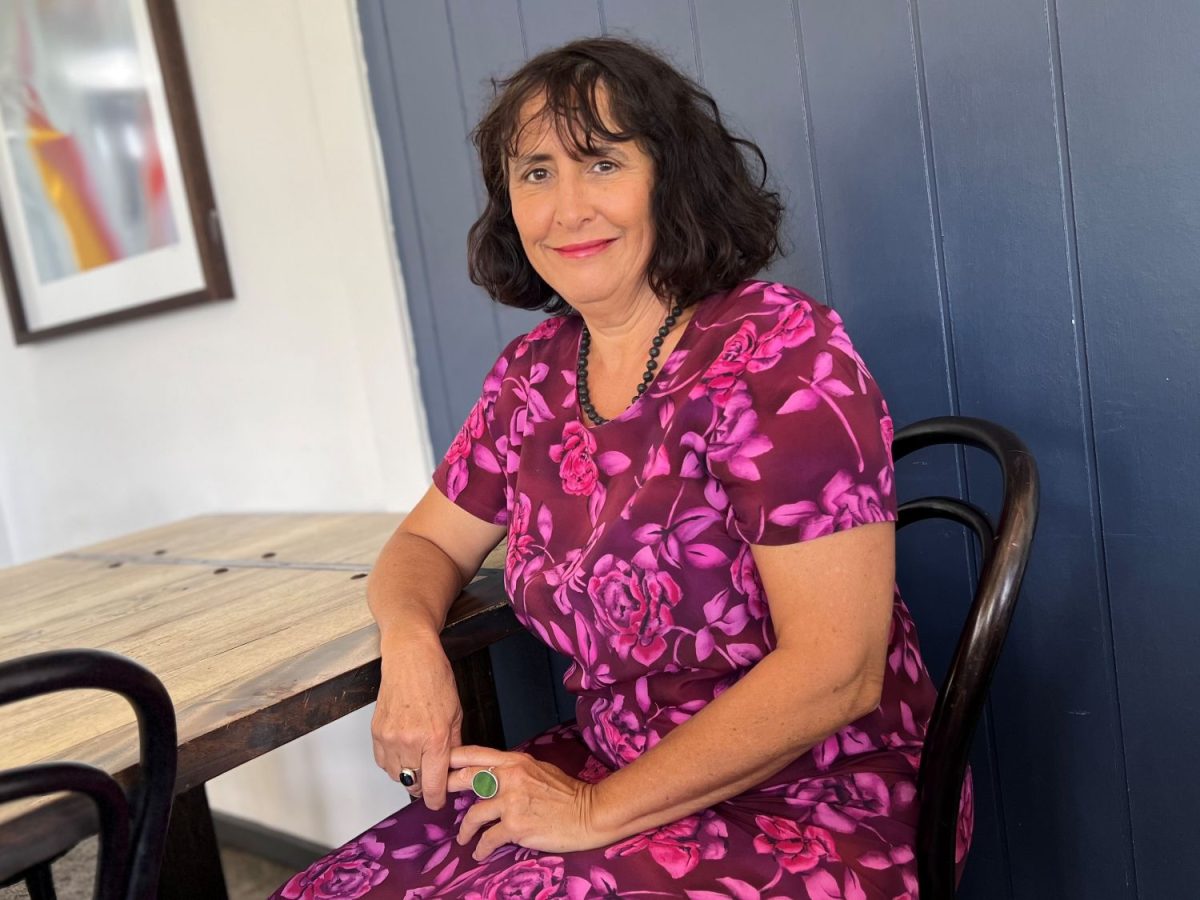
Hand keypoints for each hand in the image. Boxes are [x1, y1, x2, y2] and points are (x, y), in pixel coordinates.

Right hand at [371, 630, 462, 809]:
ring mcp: (390, 738)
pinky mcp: (376, 732)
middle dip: (425, 785)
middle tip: (432, 777)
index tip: (439, 802)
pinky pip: (383, 762)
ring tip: (418, 759)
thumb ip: (453, 745)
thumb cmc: (435, 678)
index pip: (434, 784)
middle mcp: (410, 741)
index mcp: (435, 738)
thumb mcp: (456, 713)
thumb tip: (452, 768)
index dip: (437, 799)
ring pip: (397, 775)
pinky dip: (394, 762)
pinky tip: (404, 750)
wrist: (410, 657)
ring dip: (409, 774)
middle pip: (415, 784)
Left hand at [449, 746, 603, 860]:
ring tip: (463, 837)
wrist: (589, 813)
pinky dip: (480, 848)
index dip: (452, 759)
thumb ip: (514, 770)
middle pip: (466, 778)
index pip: (475, 754)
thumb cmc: (568, 793)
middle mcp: (511, 777)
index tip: (437, 764)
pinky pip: (487, 839)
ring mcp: (512, 802)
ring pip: (473, 815)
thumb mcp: (539, 770)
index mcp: (516, 761)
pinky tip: (479, 852)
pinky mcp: (516, 826)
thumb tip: (493, 774)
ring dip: (465, 829)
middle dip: (447, 788)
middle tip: (436, 798)